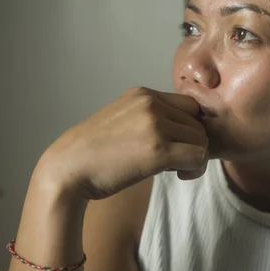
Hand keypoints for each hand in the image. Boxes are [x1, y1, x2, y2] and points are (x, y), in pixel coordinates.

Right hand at [33, 87, 208, 199]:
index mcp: (142, 94)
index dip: (188, 127)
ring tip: (175, 170)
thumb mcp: (122, 120)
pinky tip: (178, 176)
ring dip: (194, 158)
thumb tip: (182, 133)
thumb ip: (149, 118)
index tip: (176, 144)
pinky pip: (198, 156)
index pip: (188, 105)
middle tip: (176, 161)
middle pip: (198, 122)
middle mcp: (151, 104)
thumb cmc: (93, 153)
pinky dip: (195, 169)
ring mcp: (155, 125)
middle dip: (192, 143)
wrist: (68, 169)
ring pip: (201, 140)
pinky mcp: (159, 150)